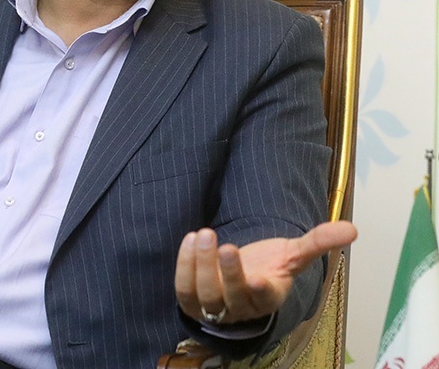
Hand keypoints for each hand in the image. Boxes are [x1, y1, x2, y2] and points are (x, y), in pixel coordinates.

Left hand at [174, 221, 356, 325]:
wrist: (242, 278)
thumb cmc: (270, 266)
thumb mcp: (294, 254)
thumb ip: (319, 242)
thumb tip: (353, 229)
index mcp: (269, 298)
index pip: (265, 299)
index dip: (261, 291)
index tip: (259, 278)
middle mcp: (241, 307)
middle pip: (231, 297)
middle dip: (228, 272)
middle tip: (226, 245)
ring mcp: (215, 307)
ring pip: (204, 294)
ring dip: (201, 264)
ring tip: (203, 234)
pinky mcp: (193, 302)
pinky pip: (184, 290)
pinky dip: (184, 266)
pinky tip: (190, 239)